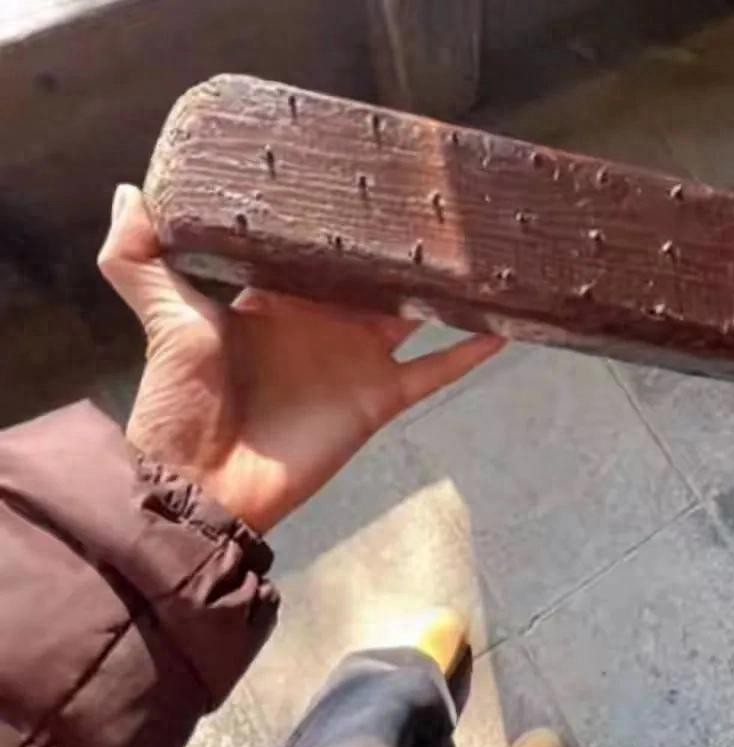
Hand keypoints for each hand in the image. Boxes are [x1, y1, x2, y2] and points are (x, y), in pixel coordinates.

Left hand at [99, 184, 503, 531]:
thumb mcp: (162, 315)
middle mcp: (324, 323)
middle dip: (403, 246)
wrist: (205, 480)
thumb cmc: (183, 398)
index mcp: (276, 298)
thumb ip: (140, 255)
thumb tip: (133, 188)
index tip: (374, 182)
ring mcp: (358, 360)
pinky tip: (503, 326)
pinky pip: (435, 371)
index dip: (343, 220)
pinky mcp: (381, 397)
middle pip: (375, 276)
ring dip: (444, 289)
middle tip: (441, 205)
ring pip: (414, 315)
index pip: (317, 249)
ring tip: (478, 252)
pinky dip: (469, 353)